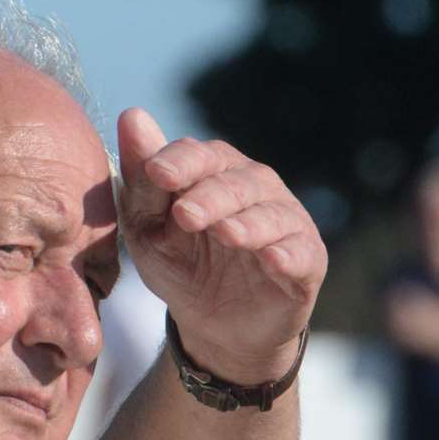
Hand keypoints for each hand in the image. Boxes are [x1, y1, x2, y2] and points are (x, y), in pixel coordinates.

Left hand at [117, 108, 325, 381]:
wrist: (214, 325)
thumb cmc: (180, 264)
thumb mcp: (148, 227)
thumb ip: (142, 179)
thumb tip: (131, 114)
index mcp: (215, 172)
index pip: (200, 156)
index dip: (180, 162)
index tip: (155, 172)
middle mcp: (255, 188)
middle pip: (236, 182)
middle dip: (210, 196)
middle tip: (184, 215)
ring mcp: (285, 223)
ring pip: (271, 214)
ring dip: (248, 223)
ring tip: (225, 234)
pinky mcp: (307, 260)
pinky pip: (301, 253)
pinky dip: (288, 255)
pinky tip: (272, 260)